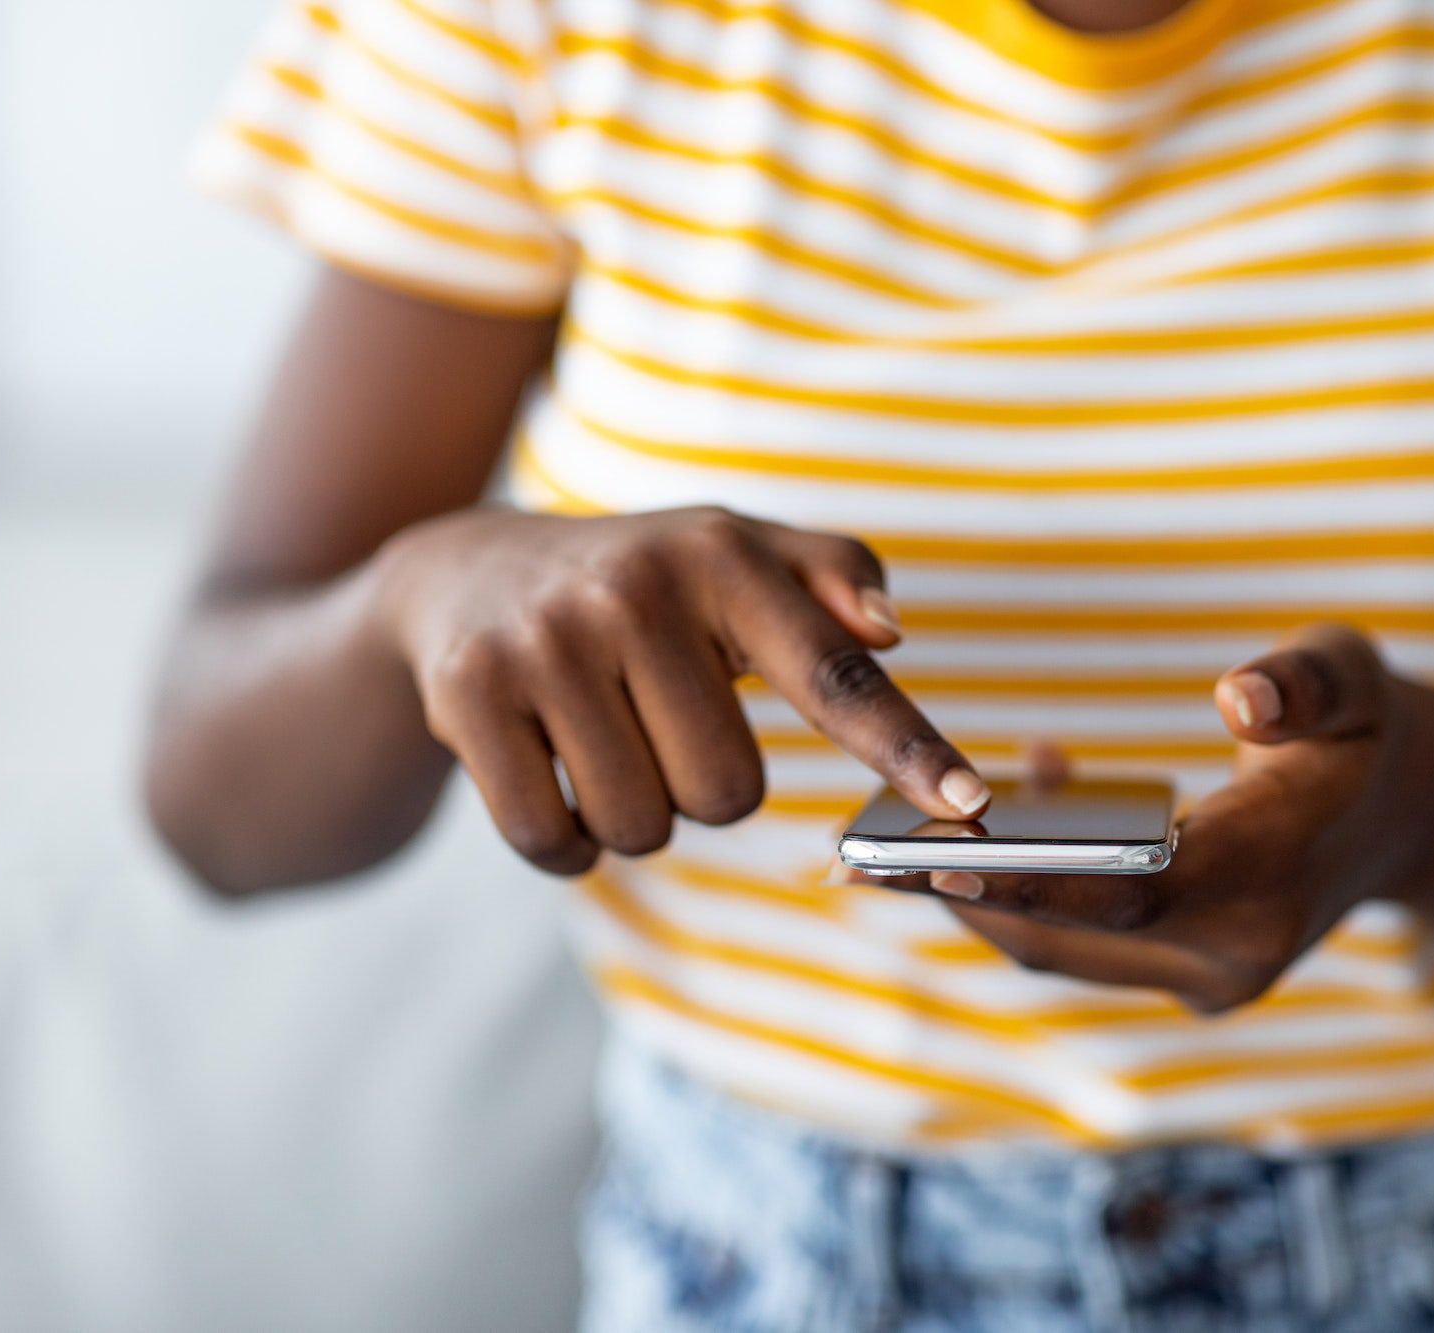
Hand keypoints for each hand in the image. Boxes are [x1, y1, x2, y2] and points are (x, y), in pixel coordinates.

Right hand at [369, 506, 987, 872]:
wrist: (464, 572)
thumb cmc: (645, 584)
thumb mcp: (741, 556)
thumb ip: (834, 578)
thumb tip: (889, 628)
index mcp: (722, 556)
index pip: (835, 672)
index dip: (905, 746)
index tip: (968, 807)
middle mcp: (635, 591)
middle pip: (729, 794)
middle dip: (705, 786)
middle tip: (662, 724)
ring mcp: (545, 643)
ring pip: (642, 827)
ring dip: (634, 815)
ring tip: (604, 738)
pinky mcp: (469, 695)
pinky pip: (555, 840)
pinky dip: (565, 840)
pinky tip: (550, 770)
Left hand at [911, 625, 1418, 1013]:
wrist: (1398, 812)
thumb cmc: (1364, 728)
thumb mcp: (1354, 675)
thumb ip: (1305, 685)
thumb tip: (1241, 698)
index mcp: (1276, 879)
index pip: (1137, 891)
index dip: (1039, 879)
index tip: (943, 860)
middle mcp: (1234, 952)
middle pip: (1077, 934)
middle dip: (968, 897)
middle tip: (859, 858)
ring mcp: (1203, 974)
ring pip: (1062, 946)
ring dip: (974, 901)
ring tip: (871, 854)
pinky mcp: (1175, 970)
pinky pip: (1077, 936)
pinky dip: (1017, 892)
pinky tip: (971, 828)